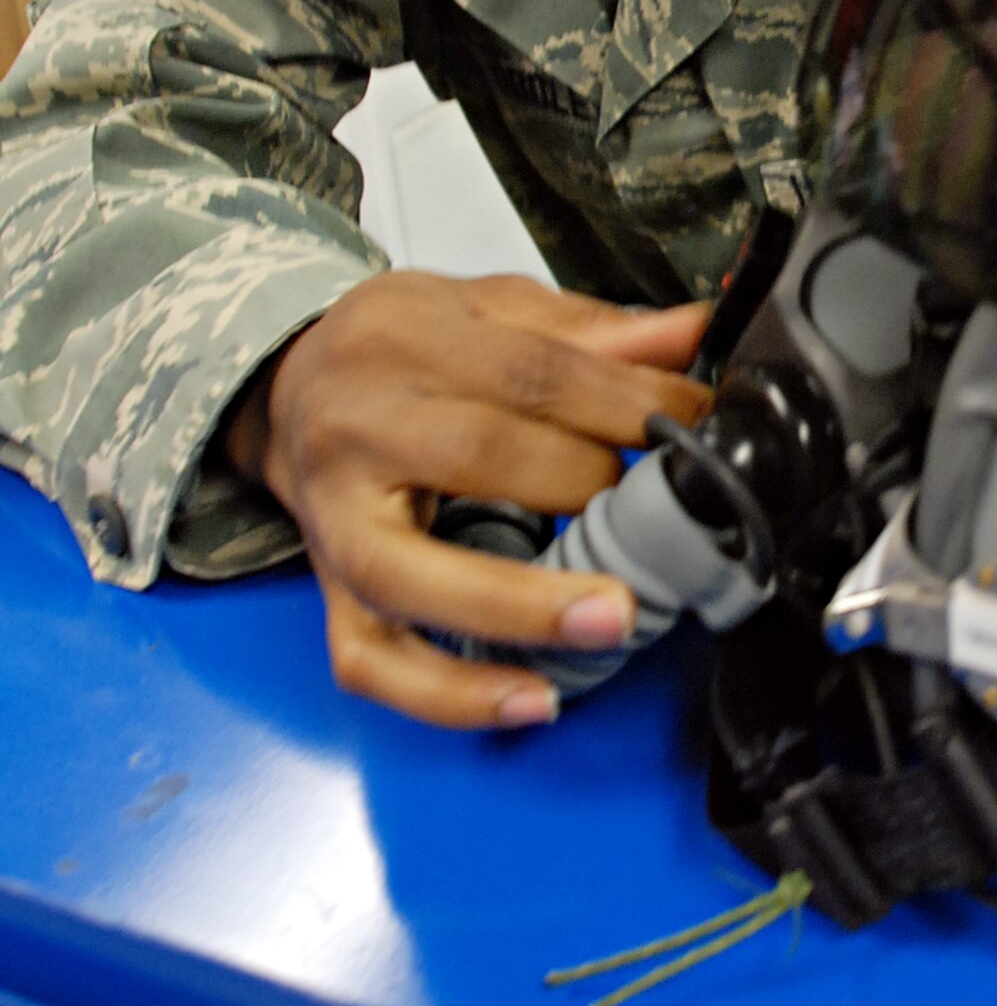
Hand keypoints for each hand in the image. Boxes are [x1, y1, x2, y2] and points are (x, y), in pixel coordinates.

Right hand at [227, 272, 710, 728]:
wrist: (287, 390)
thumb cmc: (400, 349)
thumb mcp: (486, 306)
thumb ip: (588, 328)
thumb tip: (693, 332)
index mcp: (405, 340)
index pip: (533, 373)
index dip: (628, 402)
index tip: (699, 427)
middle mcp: (359, 427)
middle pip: (479, 456)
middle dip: (586, 485)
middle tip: (665, 509)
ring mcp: (334, 521)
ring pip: (412, 574)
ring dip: (520, 607)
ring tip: (615, 619)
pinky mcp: (327, 595)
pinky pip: (373, 661)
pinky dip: (450, 693)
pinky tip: (533, 700)